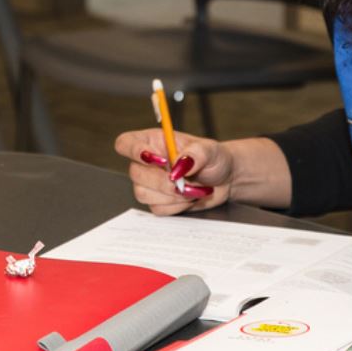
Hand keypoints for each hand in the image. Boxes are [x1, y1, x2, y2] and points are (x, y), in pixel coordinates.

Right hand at [115, 128, 233, 215]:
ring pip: (142, 193)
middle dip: (162, 181)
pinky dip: (176, 206)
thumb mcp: (210, 150)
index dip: (134, 151)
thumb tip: (177, 167)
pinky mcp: (157, 201)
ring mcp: (150, 183)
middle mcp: (147, 162)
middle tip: (185, 182)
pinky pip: (156, 208)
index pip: (125, 143)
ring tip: (192, 189)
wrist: (225, 180)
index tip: (159, 160)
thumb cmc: (215, 158)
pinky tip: (189, 197)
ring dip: (170, 195)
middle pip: (134, 173)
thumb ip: (195, 154)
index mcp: (154, 141)